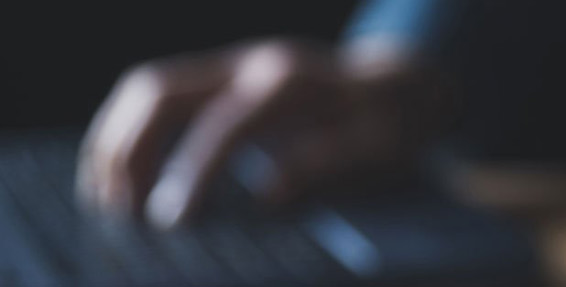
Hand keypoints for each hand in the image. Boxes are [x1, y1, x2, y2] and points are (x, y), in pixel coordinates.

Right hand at [78, 38, 445, 228]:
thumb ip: (328, 162)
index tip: (170, 221)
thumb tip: (269, 192)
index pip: (223, 125)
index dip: (191, 173)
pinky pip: (159, 96)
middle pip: (162, 93)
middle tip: (116, 210)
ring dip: (117, 139)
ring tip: (104, 196)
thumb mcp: (379, 145)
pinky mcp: (222, 79)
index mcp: (290, 85)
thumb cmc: (392, 122)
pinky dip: (130, 131)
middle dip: (129, 150)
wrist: (402, 83)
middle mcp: (251, 66)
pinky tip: (122, 173)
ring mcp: (232, 66)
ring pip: (149, 88)